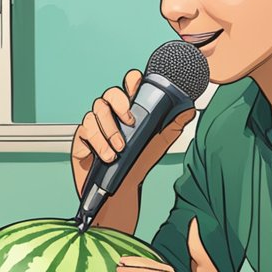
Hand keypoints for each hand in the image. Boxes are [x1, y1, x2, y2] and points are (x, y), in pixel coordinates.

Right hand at [70, 69, 197, 198]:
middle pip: (109, 94)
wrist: (120, 190)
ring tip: (120, 148)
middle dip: (119, 104)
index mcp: (128, 109)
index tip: (137, 88)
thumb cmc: (138, 163)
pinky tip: (108, 155)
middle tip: (130, 122)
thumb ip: (174, 124)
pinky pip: (85, 129)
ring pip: (97, 110)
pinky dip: (98, 142)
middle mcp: (111, 113)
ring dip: (110, 129)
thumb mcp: (160, 143)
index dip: (131, 81)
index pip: (128, 85)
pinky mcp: (82, 137)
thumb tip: (190, 108)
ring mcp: (95, 124)